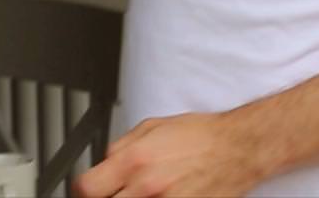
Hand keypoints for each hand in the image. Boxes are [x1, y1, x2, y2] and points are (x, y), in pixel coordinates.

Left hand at [73, 113, 266, 197]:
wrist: (237, 149)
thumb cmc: (200, 136)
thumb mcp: (151, 127)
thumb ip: (120, 147)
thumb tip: (103, 164)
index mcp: (134, 161)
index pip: (88, 188)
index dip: (82, 191)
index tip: (86, 190)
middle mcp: (147, 187)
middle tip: (112, 192)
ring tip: (136, 194)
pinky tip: (155, 197)